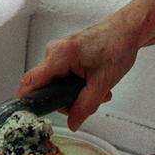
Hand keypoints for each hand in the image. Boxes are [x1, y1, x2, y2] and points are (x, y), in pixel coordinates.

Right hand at [18, 18, 139, 129]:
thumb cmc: (116, 47)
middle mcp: (54, 52)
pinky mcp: (66, 54)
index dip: (26, 100)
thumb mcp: (102, 83)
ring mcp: (59, 52)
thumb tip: (72, 124)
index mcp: (58, 56)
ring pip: (57, 82)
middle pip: (46, 86)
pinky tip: (95, 84)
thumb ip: (85, 106)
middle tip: (90, 101)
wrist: (127, 30)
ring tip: (99, 91)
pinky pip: (63, 75)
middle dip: (67, 99)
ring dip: (76, 92)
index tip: (30, 115)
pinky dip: (77, 83)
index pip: (31, 81)